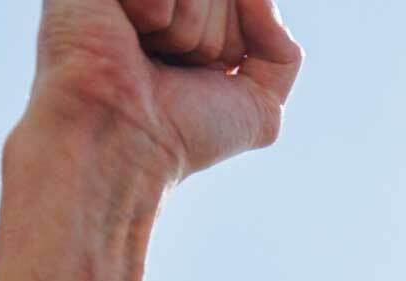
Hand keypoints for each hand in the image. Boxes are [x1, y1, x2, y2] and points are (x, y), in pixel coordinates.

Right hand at [25, 0, 301, 184]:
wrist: (123, 142)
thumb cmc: (182, 131)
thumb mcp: (259, 107)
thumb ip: (282, 54)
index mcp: (192, 20)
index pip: (243, 3)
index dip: (232, 43)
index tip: (199, 76)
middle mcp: (163, 2)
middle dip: (211, 38)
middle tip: (168, 66)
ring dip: (184, 31)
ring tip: (145, 53)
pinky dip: (154, 13)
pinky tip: (126, 33)